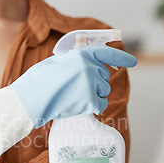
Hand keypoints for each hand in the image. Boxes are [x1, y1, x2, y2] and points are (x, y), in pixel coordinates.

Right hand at [12, 45, 136, 127]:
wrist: (31, 99)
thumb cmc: (38, 82)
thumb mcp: (57, 62)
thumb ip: (75, 61)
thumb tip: (88, 64)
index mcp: (81, 54)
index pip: (107, 53)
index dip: (121, 57)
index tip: (133, 62)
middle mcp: (89, 66)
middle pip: (104, 78)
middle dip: (95, 85)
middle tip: (74, 90)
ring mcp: (91, 83)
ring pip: (104, 92)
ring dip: (93, 97)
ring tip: (73, 98)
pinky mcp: (91, 100)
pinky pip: (100, 105)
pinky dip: (91, 108)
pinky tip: (77, 106)